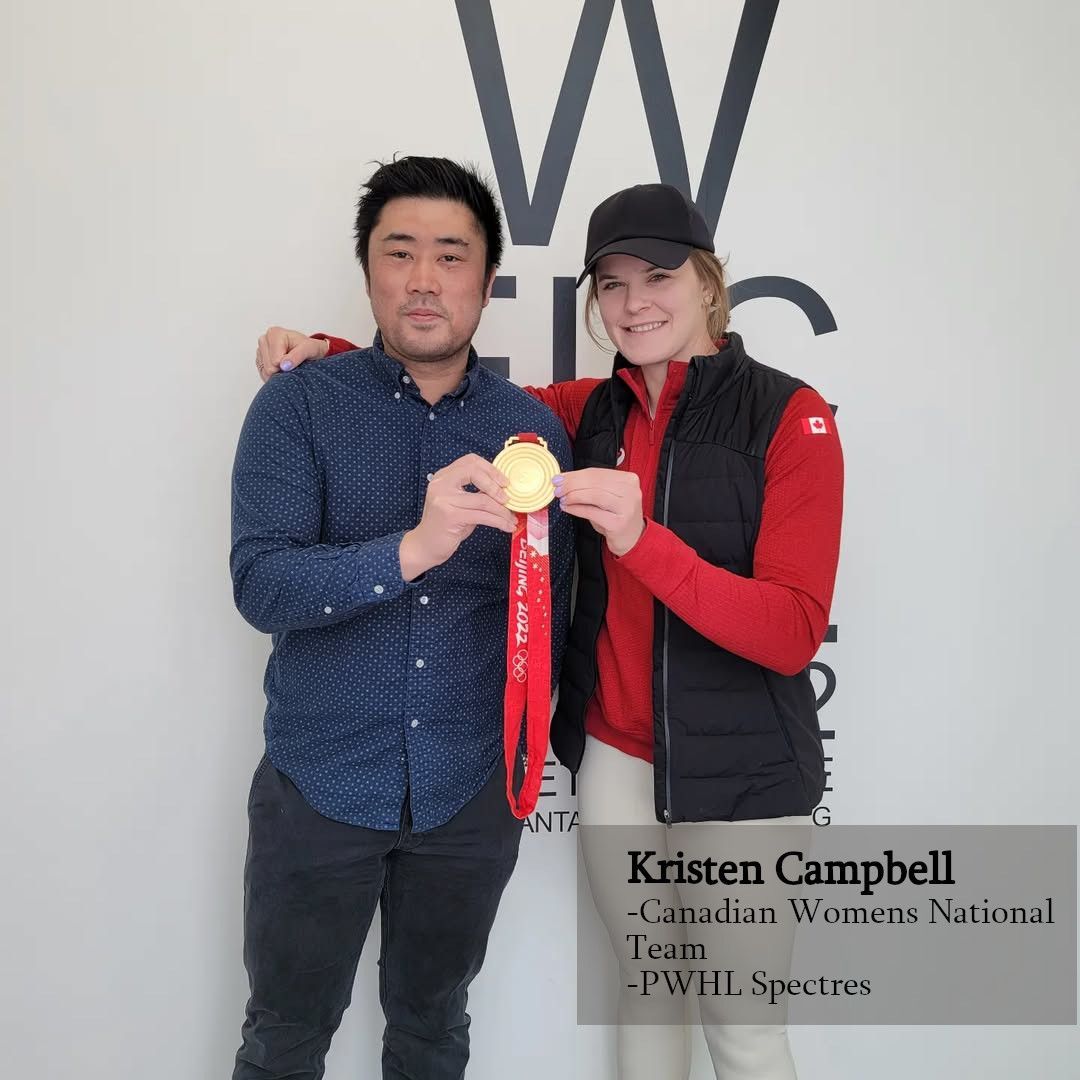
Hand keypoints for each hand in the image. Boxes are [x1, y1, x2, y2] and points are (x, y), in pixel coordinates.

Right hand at [255, 327, 328, 381]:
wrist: (309, 351)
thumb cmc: (309, 348)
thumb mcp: (310, 349)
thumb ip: (298, 355)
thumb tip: (284, 365)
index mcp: (274, 333)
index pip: (275, 360)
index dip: (287, 365)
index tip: (295, 360)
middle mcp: (264, 340)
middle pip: (269, 367)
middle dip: (282, 369)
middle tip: (292, 363)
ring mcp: (260, 350)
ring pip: (265, 372)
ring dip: (278, 373)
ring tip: (288, 364)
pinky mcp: (259, 360)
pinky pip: (264, 374)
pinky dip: (274, 375)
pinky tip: (282, 368)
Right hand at [399, 454, 516, 579]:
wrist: (425, 546)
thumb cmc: (446, 525)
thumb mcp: (460, 504)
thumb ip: (476, 493)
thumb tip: (504, 490)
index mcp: (444, 476)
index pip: (470, 461)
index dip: (491, 469)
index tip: (505, 482)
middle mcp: (441, 484)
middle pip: (475, 472)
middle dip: (496, 485)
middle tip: (509, 499)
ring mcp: (444, 499)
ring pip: (483, 499)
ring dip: (502, 510)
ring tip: (511, 519)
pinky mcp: (450, 516)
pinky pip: (482, 516)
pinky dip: (499, 521)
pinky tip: (506, 527)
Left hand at [553, 467, 644, 555]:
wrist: (632, 538)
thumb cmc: (616, 515)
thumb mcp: (607, 496)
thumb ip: (590, 486)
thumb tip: (564, 479)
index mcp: (629, 479)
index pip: (597, 472)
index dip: (575, 474)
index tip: (560, 478)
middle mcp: (631, 491)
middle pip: (595, 482)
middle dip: (572, 484)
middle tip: (558, 488)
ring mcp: (626, 507)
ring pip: (594, 495)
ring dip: (574, 496)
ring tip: (563, 498)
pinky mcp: (619, 523)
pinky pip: (592, 512)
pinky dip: (577, 509)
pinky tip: (568, 508)